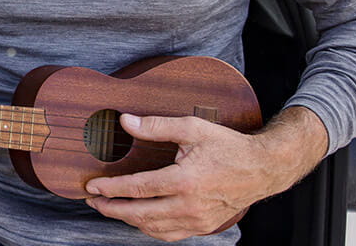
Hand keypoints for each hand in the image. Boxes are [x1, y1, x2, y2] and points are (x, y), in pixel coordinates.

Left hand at [83, 110, 323, 241]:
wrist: (262, 168)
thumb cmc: (228, 147)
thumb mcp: (192, 128)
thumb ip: (156, 126)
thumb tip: (125, 121)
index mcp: (185, 181)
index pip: (138, 188)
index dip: (111, 189)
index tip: (92, 187)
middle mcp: (190, 205)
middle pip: (140, 214)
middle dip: (112, 209)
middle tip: (93, 202)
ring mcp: (197, 220)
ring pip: (153, 228)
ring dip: (128, 220)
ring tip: (111, 208)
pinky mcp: (203, 226)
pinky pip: (169, 234)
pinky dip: (149, 228)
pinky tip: (138, 218)